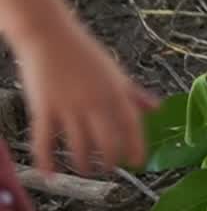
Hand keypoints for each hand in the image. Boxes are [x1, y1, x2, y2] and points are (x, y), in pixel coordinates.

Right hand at [10, 6, 157, 175]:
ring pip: (79, 145)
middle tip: (109, 170)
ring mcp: (69, 106)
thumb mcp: (115, 72)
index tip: (138, 163)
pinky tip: (49, 175)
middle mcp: (95, 102)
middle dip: (110, 160)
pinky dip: (47, 160)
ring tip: (85, 171)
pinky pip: (45, 140)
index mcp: (115, 92)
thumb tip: (157, 108)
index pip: (132, 125)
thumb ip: (135, 94)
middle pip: (107, 140)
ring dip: (83, 163)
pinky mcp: (44, 108)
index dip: (137, 146)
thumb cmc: (84, 53)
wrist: (49, 35)